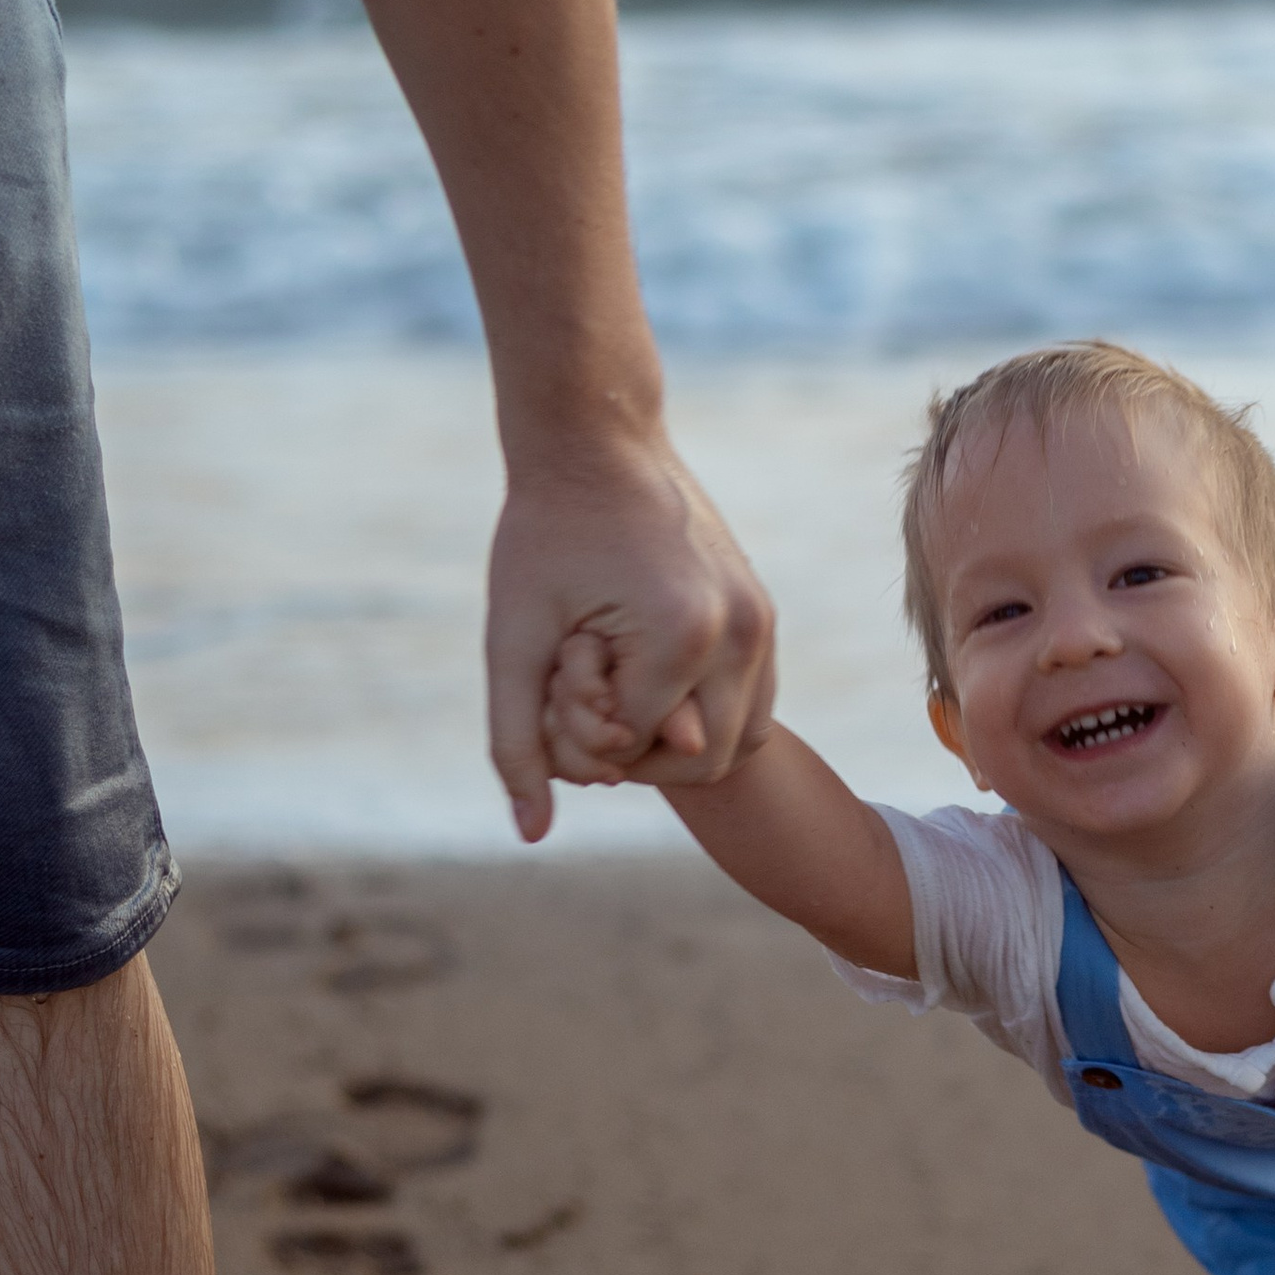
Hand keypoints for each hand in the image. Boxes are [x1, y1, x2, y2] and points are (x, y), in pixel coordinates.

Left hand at [487, 434, 775, 841]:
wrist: (597, 440)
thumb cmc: (542, 535)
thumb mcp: (510, 640)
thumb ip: (517, 742)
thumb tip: (530, 834)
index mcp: (680, 637)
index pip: (637, 753)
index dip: (584, 733)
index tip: (560, 668)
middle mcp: (740, 632)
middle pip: (702, 763)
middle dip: (637, 750)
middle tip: (588, 690)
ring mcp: (762, 621)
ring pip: (739, 742)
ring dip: (678, 737)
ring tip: (620, 682)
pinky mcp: (764, 612)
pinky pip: (752, 702)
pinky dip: (703, 709)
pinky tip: (650, 670)